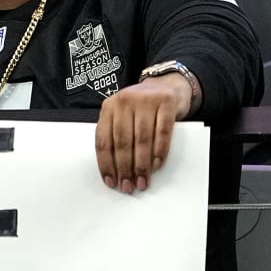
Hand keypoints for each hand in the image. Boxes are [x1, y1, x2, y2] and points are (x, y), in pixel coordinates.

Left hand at [95, 75, 191, 193]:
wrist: (167, 84)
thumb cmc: (142, 107)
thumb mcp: (124, 116)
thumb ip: (117, 135)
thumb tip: (117, 171)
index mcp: (109, 107)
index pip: (103, 140)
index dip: (106, 164)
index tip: (111, 182)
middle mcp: (125, 101)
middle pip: (122, 142)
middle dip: (125, 169)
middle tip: (128, 186)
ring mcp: (146, 99)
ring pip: (142, 139)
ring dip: (142, 165)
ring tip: (143, 181)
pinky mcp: (166, 102)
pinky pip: (162, 132)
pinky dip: (159, 151)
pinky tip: (157, 165)